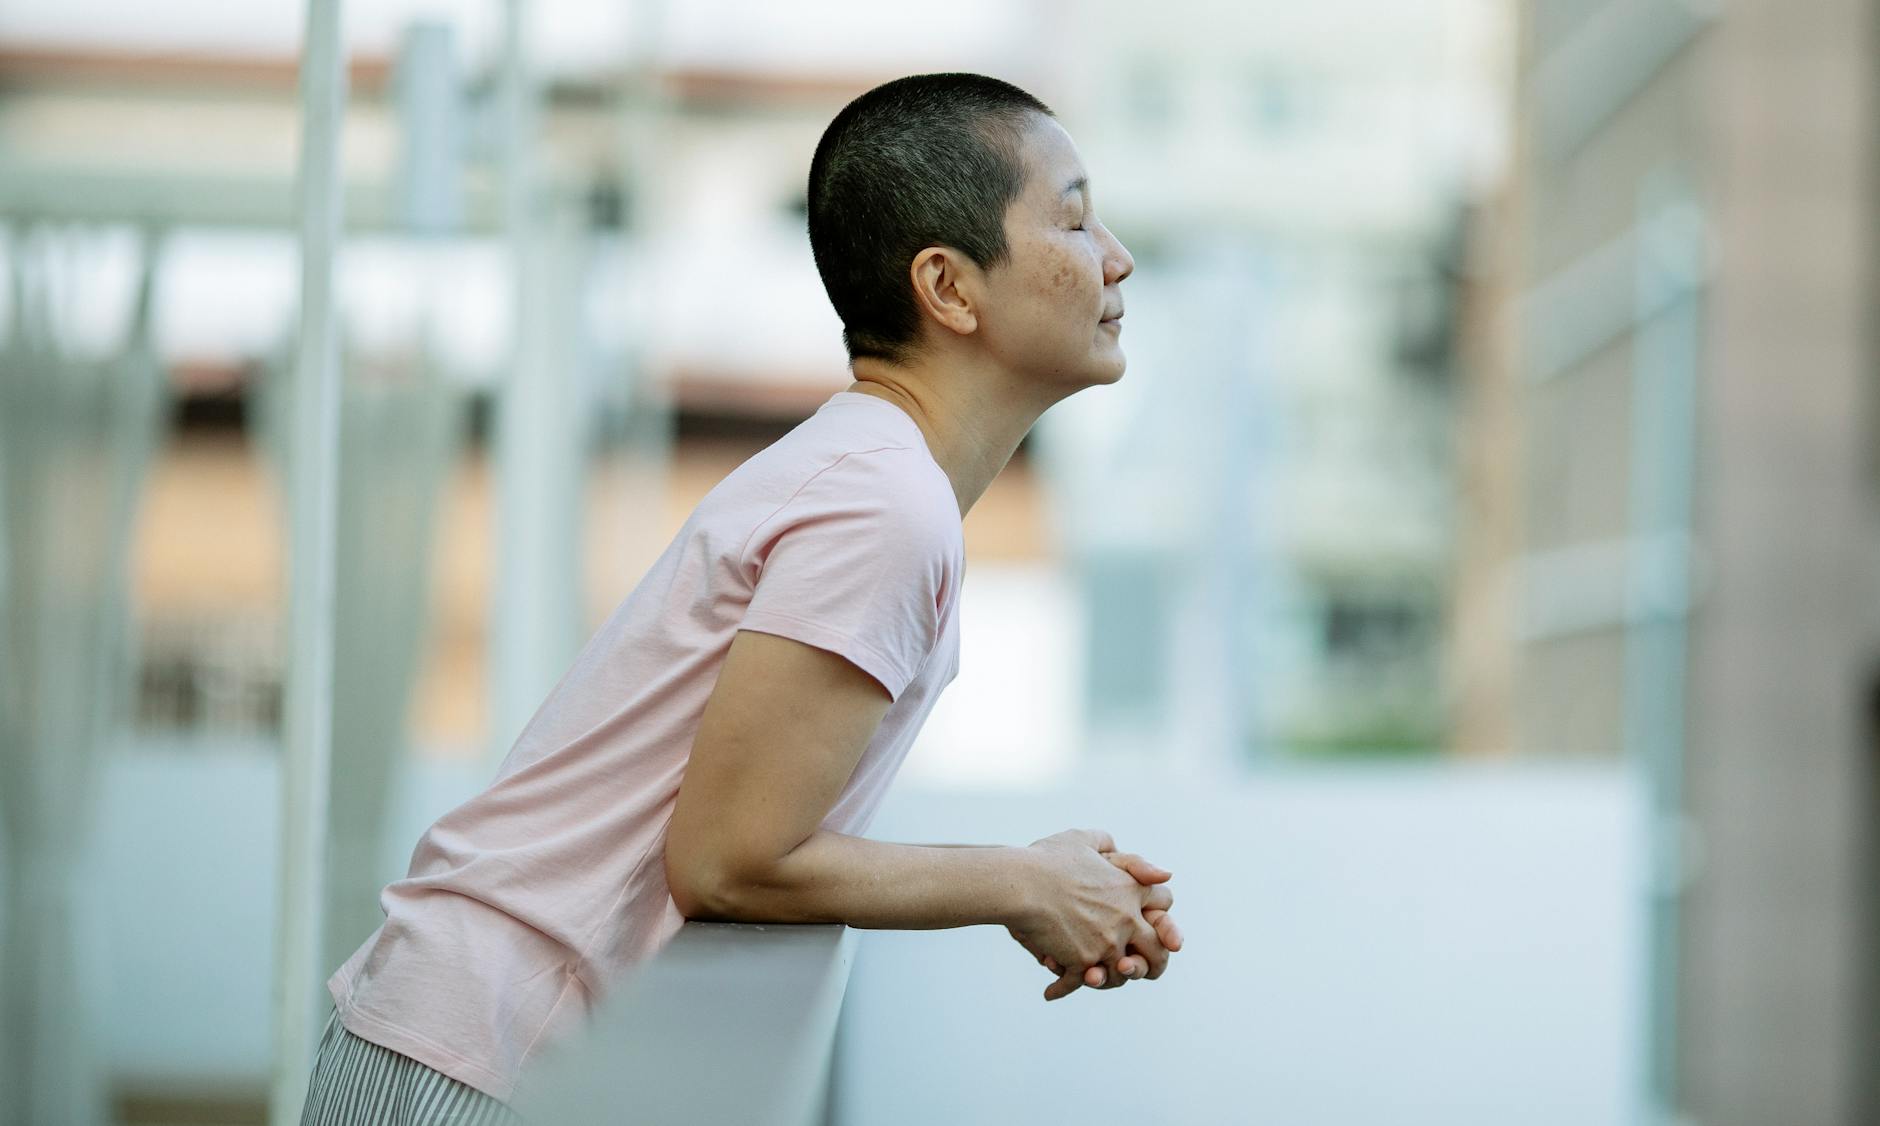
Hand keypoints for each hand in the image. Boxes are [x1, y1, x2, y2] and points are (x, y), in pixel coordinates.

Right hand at [1009, 829, 1179, 1001]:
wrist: (1022, 884)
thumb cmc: (1047, 859)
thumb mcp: (1081, 839)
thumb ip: (1105, 843)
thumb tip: (1119, 850)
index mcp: (1129, 888)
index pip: (1164, 901)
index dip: (1159, 909)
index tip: (1150, 922)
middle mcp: (1126, 918)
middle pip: (1157, 947)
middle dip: (1152, 960)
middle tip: (1135, 966)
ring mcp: (1107, 943)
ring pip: (1123, 973)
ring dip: (1108, 979)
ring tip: (1091, 979)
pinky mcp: (1084, 961)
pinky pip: (1079, 983)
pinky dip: (1061, 988)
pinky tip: (1050, 992)